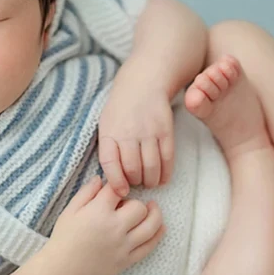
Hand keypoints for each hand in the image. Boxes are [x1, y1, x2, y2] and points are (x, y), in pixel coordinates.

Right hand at [49, 176, 165, 274]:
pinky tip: (160, 227)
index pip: (117, 190)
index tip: (115, 191)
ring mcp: (123, 245)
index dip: (117, 187)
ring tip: (153, 208)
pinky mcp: (127, 260)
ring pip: (151, 225)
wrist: (63, 269)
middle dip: (135, 202)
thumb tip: (101, 178)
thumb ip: (87, 192)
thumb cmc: (64, 238)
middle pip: (139, 207)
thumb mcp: (70, 210)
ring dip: (154, 214)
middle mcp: (115, 228)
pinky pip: (149, 246)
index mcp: (99, 212)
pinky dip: (158, 235)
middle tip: (127, 206)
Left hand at [98, 62, 174, 196]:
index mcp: (110, 131)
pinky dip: (166, 173)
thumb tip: (112, 179)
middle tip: (136, 184)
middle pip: (133, 169)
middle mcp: (129, 132)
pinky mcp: (166, 130)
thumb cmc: (121, 109)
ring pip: (151, 167)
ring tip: (148, 181)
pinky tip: (162, 178)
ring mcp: (149, 131)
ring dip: (150, 180)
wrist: (143, 83)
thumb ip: (108, 149)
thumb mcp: (105, 124)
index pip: (110, 163)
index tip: (121, 191)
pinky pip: (168, 158)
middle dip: (135, 182)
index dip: (116, 182)